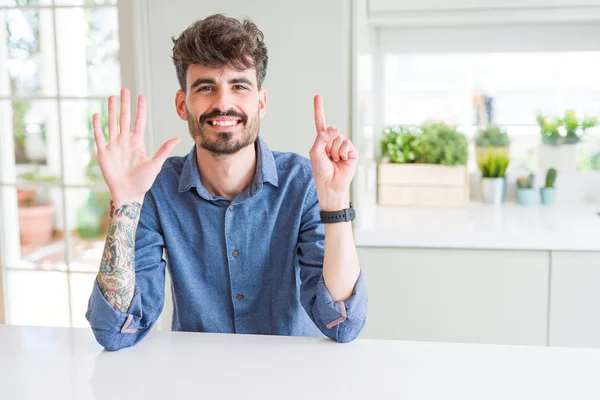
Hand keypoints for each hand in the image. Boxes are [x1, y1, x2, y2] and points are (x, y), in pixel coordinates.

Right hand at [93, 88, 180, 203]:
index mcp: (137, 142)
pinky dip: (97, 126)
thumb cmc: (143, 181)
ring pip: (112, 124)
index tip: (140, 96)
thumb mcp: (155, 163)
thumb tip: (178, 138)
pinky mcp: (104, 153)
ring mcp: (113, 146)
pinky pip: (99, 136)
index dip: (140, 109)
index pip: (139, 121)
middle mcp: (125, 141)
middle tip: (124, 90)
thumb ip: (164, 149)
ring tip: (111, 97)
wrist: (129, 193)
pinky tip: (96, 114)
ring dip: (111, 111)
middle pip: (124, 118)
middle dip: (124, 104)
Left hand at [309, 94, 357, 210]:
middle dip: (328, 142)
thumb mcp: (315, 152)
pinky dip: (343, 152)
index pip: (320, 122)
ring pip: (339, 138)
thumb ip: (321, 138)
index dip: (319, 109)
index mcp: (321, 141)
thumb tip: (335, 128)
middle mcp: (332, 142)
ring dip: (335, 150)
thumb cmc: (321, 171)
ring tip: (334, 160)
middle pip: (331, 130)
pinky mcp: (352, 151)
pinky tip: (342, 160)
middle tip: (327, 156)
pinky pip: (347, 144)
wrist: (331, 185)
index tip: (317, 96)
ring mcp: (343, 146)